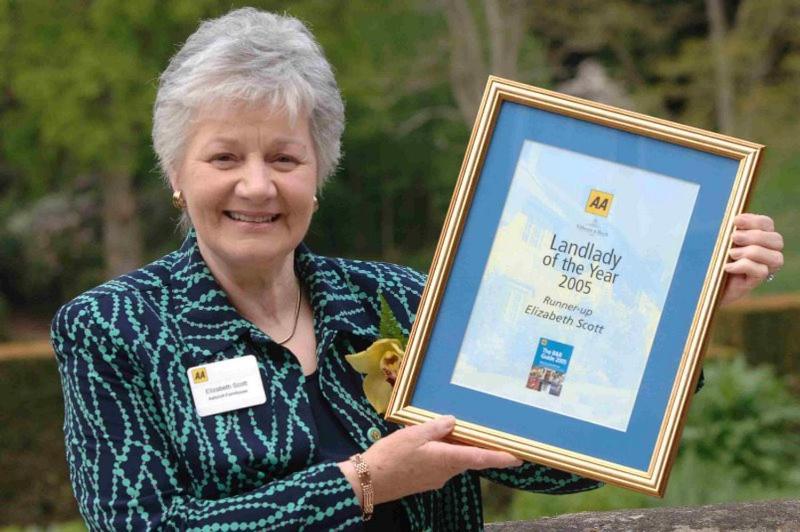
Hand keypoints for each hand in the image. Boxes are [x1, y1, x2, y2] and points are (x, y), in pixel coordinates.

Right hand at [339, 416, 521, 505]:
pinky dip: (444, 452)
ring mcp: (435, 478)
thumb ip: (435, 427)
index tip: (518, 457)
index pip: (480, 458)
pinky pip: (442, 463)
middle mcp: (446, 472)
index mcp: (447, 459)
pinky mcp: (425, 480)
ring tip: (455, 429)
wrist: (370, 482)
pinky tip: (434, 441)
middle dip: (479, 447)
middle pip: (468, 458)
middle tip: (488, 433)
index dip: (501, 457)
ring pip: (454, 460)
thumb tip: (453, 421)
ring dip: (458, 448)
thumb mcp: (413, 434)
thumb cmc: (391, 456)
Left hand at [720, 213, 783, 305]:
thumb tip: (736, 219)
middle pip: (776, 240)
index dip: (754, 221)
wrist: (704, 283)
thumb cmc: (712, 257)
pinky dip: (743, 266)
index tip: (735, 220)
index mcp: (759, 238)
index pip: (767, 224)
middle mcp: (767, 252)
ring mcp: (764, 268)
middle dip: (755, 236)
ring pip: (775, 257)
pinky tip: (727, 267)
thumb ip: (730, 230)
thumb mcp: (721, 241)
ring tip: (731, 254)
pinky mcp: (755, 281)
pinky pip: (761, 271)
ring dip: (752, 252)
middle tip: (733, 237)